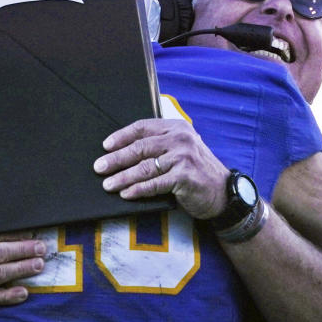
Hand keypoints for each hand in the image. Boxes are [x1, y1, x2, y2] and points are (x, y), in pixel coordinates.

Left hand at [94, 118, 228, 218]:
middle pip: (140, 148)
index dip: (122, 136)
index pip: (143, 127)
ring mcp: (183, 157)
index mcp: (177, 128)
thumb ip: (161, 145)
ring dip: (123, 177)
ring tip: (108, 184)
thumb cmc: (197, 171)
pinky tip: (126, 193)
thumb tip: (124, 151)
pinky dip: (138, 190)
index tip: (106, 145)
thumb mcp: (181, 150)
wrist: (222, 192)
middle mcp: (180, 139)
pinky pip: (155, 184)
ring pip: (145, 167)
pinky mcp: (185, 177)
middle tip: (99, 167)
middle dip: (116, 158)